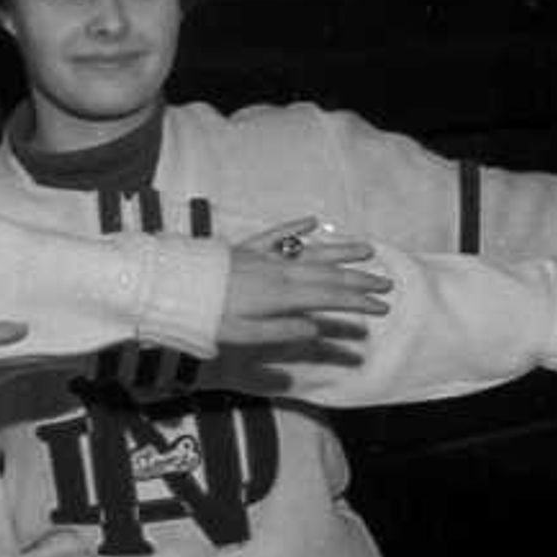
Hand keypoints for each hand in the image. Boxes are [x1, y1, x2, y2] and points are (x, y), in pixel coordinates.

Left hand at [217, 221, 390, 352]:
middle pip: (327, 274)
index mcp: (280, 296)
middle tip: (387, 283)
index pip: (330, 298)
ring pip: (310, 251)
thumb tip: (317, 328)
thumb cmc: (204, 317)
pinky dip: (295, 226)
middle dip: (359, 279)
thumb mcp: (244, 335)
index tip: (381, 306)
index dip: (358, 302)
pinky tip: (313, 220)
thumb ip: (283, 331)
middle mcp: (278, 271)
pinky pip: (276, 234)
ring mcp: (263, 256)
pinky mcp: (246, 248)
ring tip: (367, 249)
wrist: (169, 287)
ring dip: (340, 250)